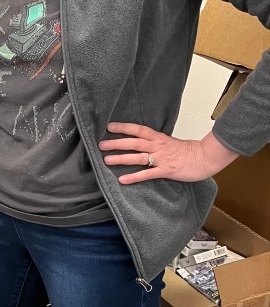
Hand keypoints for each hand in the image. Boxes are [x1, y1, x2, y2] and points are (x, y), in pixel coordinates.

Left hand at [98, 123, 238, 184]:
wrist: (205, 158)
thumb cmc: (188, 151)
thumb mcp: (169, 142)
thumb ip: (155, 142)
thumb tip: (140, 143)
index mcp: (159, 138)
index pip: (138, 129)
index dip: (123, 127)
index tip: (109, 127)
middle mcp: (158, 146)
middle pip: (134, 142)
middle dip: (116, 143)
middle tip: (101, 145)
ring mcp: (161, 159)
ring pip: (138, 157)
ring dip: (121, 159)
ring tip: (107, 160)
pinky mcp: (166, 171)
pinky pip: (147, 174)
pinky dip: (134, 177)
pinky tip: (122, 180)